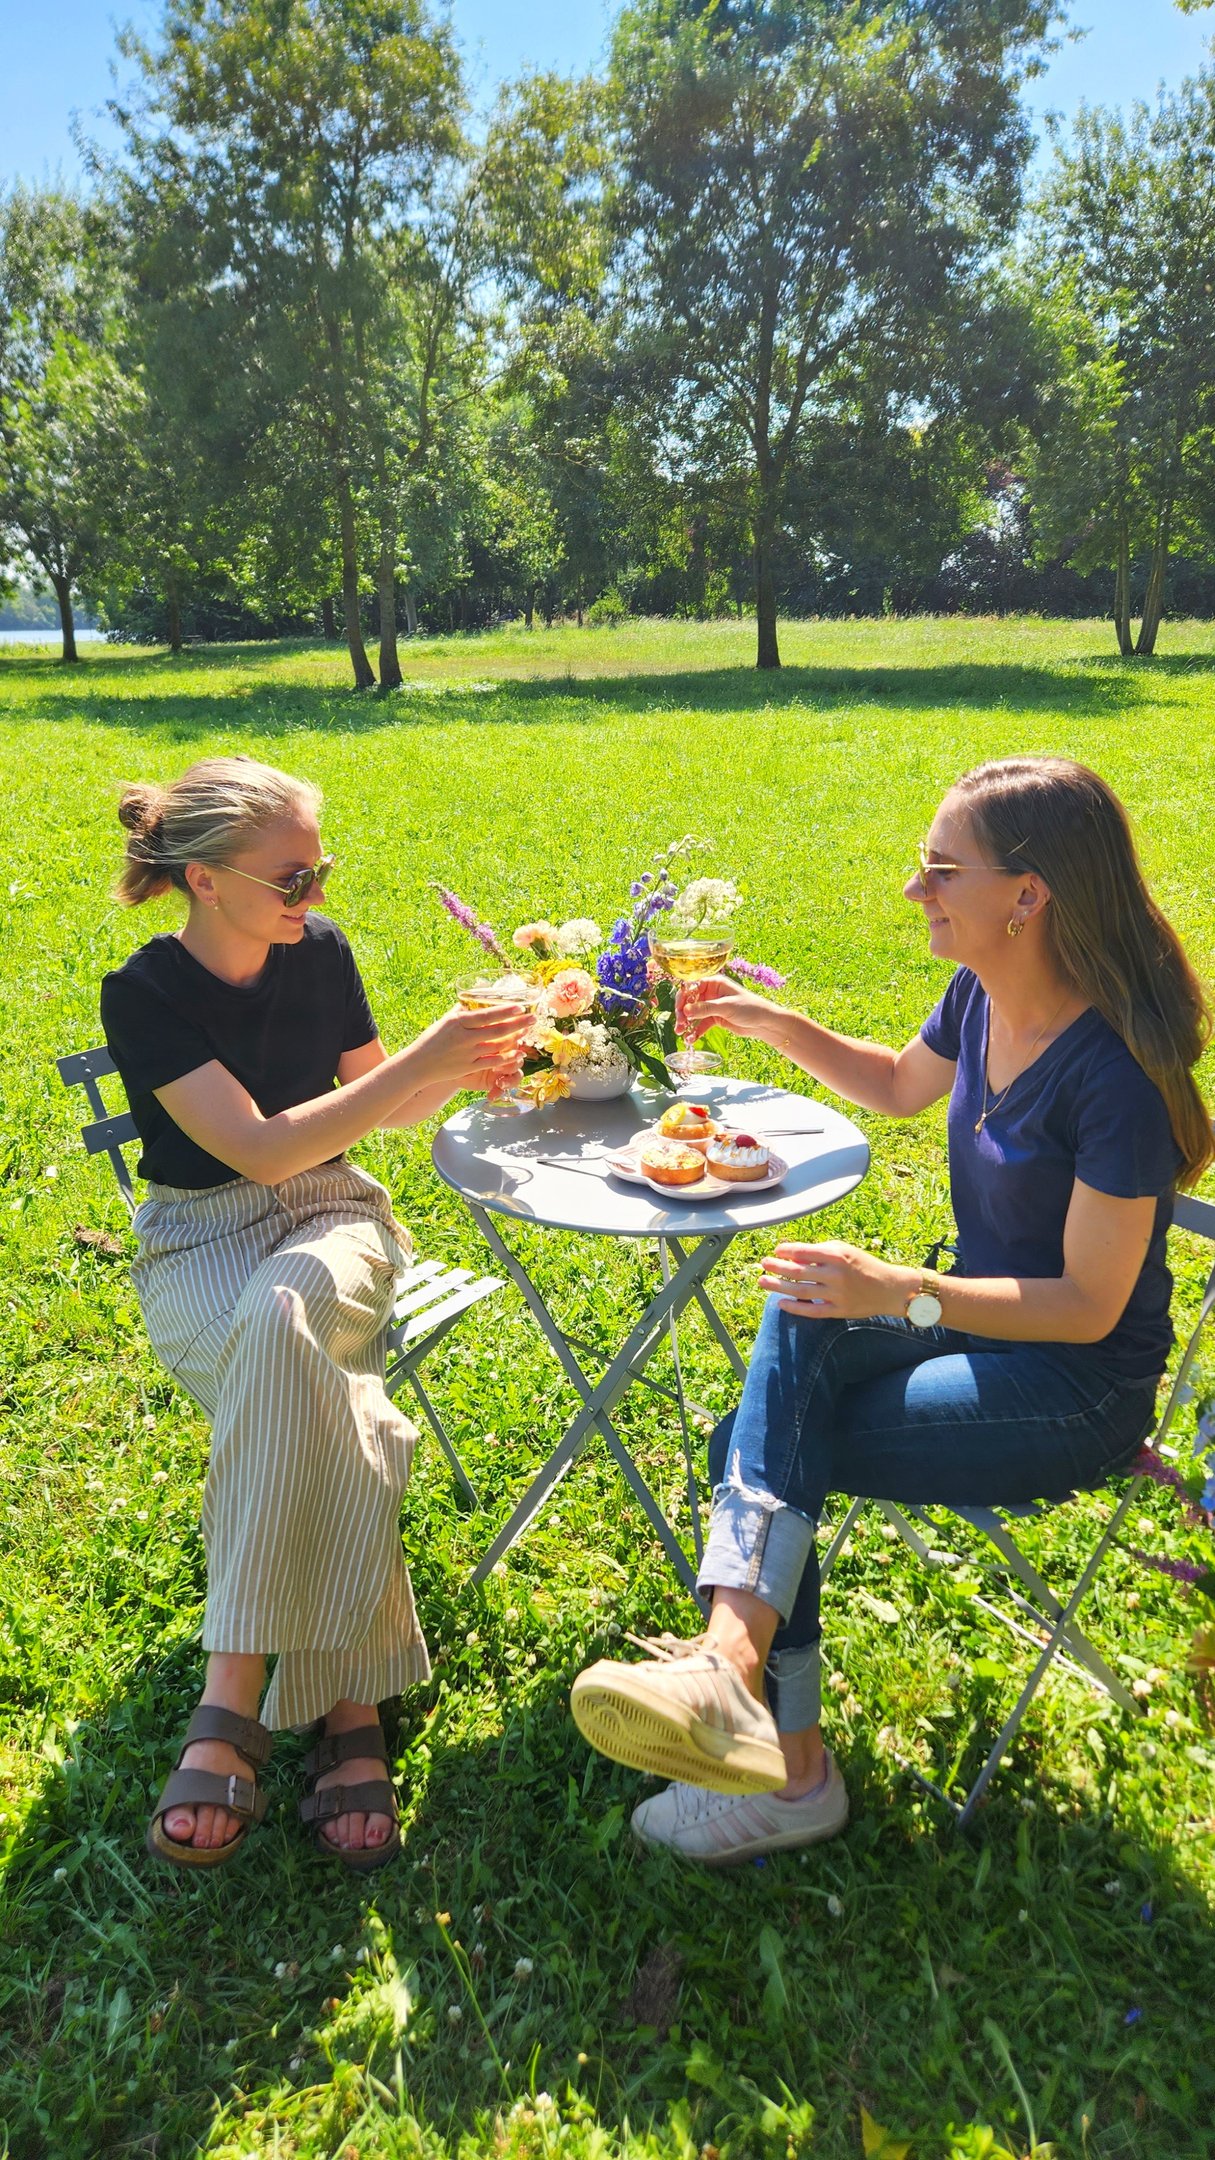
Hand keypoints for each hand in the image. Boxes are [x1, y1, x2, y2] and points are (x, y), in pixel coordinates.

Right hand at [410, 1002, 532, 1096]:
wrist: (418, 1064)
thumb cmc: (431, 1040)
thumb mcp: (444, 1021)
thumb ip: (461, 1011)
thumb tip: (473, 999)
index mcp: (458, 1022)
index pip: (487, 1014)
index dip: (506, 1010)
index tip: (520, 1006)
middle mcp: (464, 1037)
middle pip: (497, 1029)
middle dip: (518, 1023)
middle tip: (533, 1017)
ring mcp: (468, 1053)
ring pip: (498, 1045)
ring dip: (515, 1039)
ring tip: (527, 1032)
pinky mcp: (469, 1067)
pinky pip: (493, 1062)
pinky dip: (507, 1058)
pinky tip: (517, 1053)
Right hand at [675, 975, 782, 1043]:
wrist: (764, 1023)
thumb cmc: (749, 1008)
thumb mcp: (726, 1007)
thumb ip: (705, 1008)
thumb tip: (685, 1011)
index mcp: (714, 983)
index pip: (691, 986)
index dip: (683, 997)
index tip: (678, 1009)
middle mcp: (711, 993)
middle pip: (689, 1000)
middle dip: (682, 1012)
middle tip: (679, 1024)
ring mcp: (713, 1006)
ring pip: (693, 1013)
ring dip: (686, 1023)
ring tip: (680, 1033)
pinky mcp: (715, 1019)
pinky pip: (701, 1024)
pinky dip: (695, 1031)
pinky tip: (691, 1039)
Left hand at [758, 1240, 917, 1320]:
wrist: (890, 1288)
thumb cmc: (863, 1265)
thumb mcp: (844, 1251)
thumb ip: (820, 1252)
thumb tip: (792, 1255)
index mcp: (838, 1255)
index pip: (804, 1252)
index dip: (786, 1251)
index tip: (776, 1250)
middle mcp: (836, 1275)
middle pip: (798, 1272)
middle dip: (777, 1268)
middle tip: (763, 1264)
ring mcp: (837, 1295)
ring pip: (801, 1291)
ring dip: (778, 1287)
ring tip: (763, 1282)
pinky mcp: (839, 1311)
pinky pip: (812, 1311)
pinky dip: (794, 1308)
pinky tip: (780, 1303)